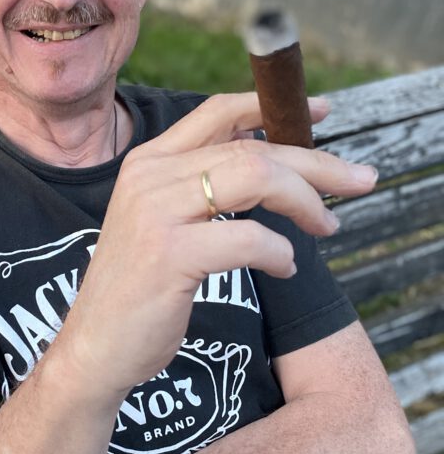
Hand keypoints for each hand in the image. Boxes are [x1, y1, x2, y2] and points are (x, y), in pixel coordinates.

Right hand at [57, 93, 376, 398]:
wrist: (94, 347)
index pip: (217, 113)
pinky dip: (281, 253)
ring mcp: (156, 213)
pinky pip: (250, 239)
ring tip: (327, 225)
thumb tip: (270, 163)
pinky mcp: (170, 254)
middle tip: (359, 180)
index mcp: (147, 162)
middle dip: (316, 163)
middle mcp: (148, 177)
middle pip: (253, 148)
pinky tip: (284, 267)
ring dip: (307, 202)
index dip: (272, 107)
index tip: (320, 112)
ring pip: (257, 179)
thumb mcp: (160, 223)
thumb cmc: (138, 289)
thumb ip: (199, 188)